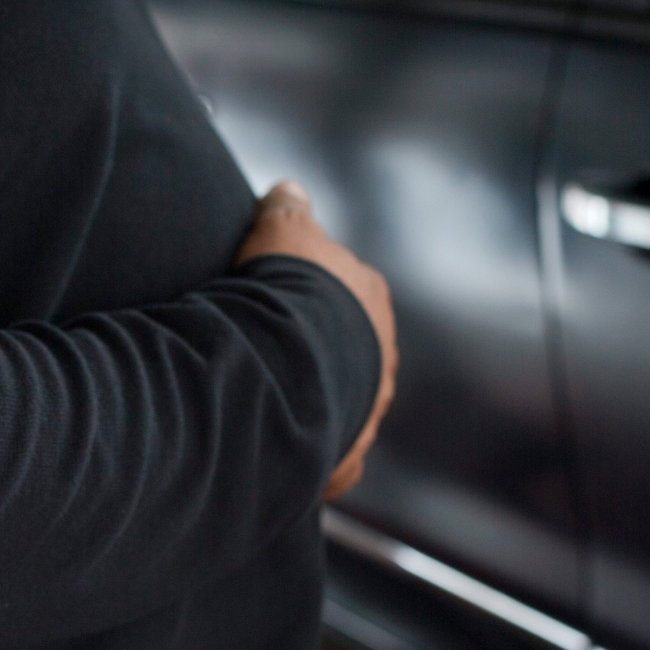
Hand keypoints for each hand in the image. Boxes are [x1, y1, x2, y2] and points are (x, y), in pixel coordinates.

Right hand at [236, 182, 396, 500]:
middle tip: (272, 356)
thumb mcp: (283, 228)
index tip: (283, 305)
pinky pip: (329, 460)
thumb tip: (289, 189)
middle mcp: (380, 357)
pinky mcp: (345, 458)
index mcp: (372, 302)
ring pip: (341, 407)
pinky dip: (309, 458)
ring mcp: (366, 410)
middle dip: (318, 356)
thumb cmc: (286, 290)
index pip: (349, 297)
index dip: (315, 299)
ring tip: (269, 403)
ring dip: (314, 405)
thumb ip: (288, 207)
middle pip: (348, 355)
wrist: (284, 360)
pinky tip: (281, 454)